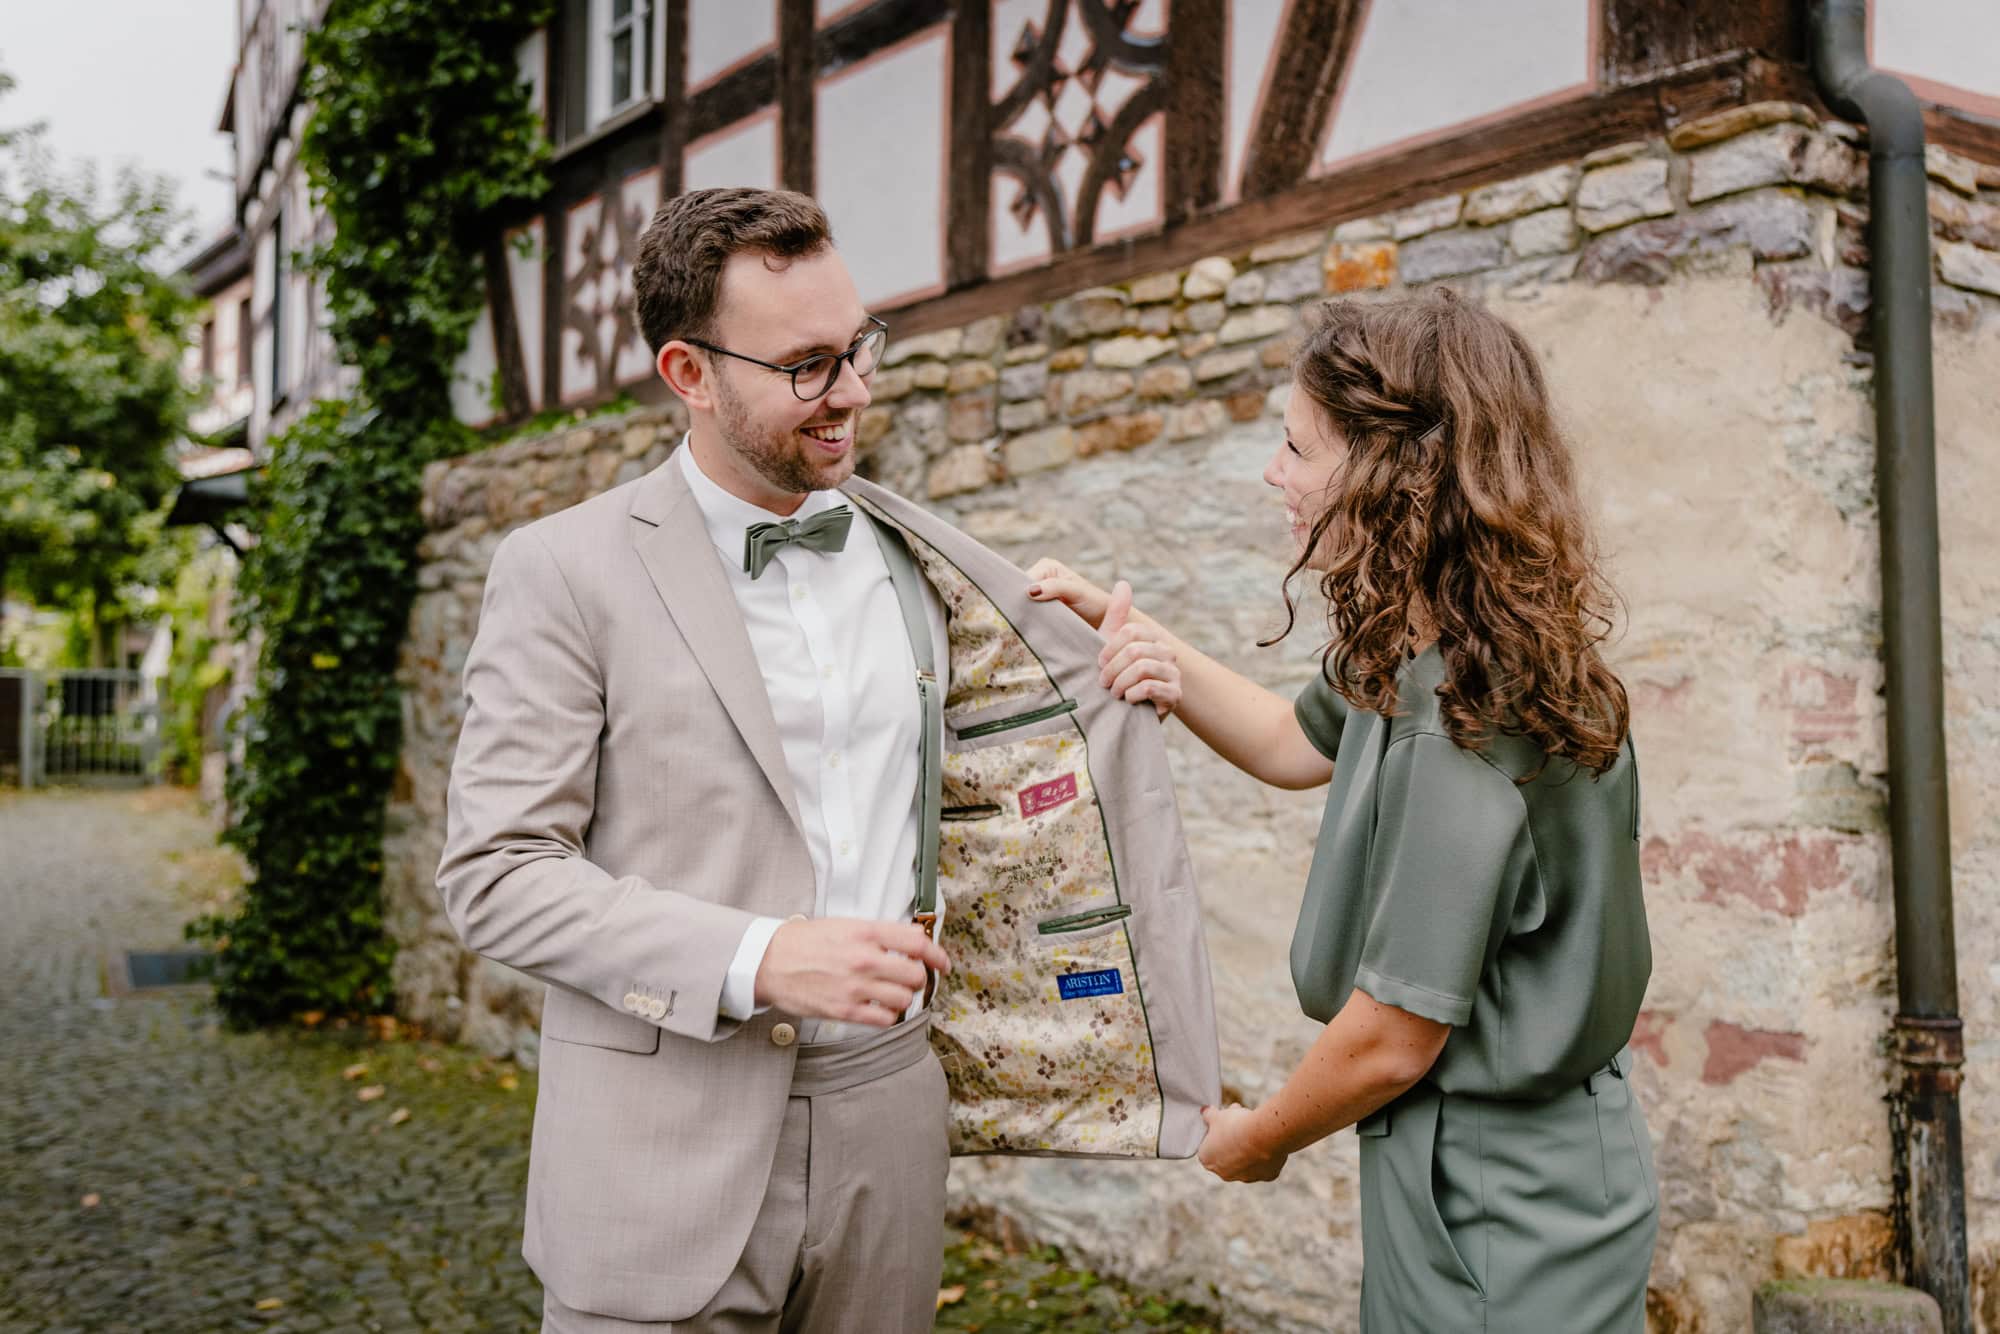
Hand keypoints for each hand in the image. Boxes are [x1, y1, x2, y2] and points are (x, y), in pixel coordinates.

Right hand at [753, 918, 951, 1027]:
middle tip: (910, 979)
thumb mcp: (845, 924)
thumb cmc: (806, 941)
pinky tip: (879, 1008)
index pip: (918, 942)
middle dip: (918, 978)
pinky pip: (885, 1019)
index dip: (937, 954)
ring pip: (904, 999)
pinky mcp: (845, 1010)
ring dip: (903, 998)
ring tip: (892, 994)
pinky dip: (887, 1016)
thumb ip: (880, 932)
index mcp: (866, 932)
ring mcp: (855, 986)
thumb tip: (914, 940)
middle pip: (916, 974)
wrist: (770, 961)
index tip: (943, 963)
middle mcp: (864, 958)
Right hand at [1025, 558, 1114, 628]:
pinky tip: (1027, 630)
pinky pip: (1027, 615)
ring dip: (1023, 615)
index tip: (1019, 610)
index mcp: (1046, 567)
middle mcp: (1039, 578)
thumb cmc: (1094, 602)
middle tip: (1019, 621)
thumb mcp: (1076, 591)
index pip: (1024, 579)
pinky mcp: (1039, 611)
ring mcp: (1038, 595)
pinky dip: (1027, 622)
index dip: (1020, 594)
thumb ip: (1055, 587)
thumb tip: (1030, 591)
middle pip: (1020, 592)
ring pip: (1021, 605)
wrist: (1105, 620)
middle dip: (1020, 605)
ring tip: (1023, 627)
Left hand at [1099, 581, 1176, 718]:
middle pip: (1135, 650)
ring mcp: (1173, 674)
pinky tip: (1127, 701)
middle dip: (1113, 669)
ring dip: (1121, 682)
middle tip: (1103, 683)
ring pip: (1142, 668)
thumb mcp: (1110, 645)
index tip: (1098, 663)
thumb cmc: (1114, 678)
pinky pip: (1150, 687)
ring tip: (1113, 693)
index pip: (1131, 632)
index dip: (1110, 648)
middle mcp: (1167, 653)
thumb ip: (1117, 615)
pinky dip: (1133, 694)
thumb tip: (1123, 583)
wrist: (1123, 716)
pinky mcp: (1175, 695)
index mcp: (1152, 639)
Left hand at [1198, 1104, 1288, 1182]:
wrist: (1262, 1135)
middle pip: (1226, 1154)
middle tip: (1239, 1122)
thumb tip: (1205, 1112)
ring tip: (1254, 1128)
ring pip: (1245, 1160)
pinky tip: (1266, 1139)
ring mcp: (1245, 1177)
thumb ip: (1208, 1115)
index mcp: (1207, 1159)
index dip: (1215, 1133)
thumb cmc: (1235, 1126)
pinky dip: (1264, 1153)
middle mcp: (1224, 1174)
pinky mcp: (1265, 1176)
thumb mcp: (1217, 1115)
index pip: (1207, 1147)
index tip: (1223, 1122)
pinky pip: (1264, 1163)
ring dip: (1248, 1147)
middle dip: (1231, 1139)